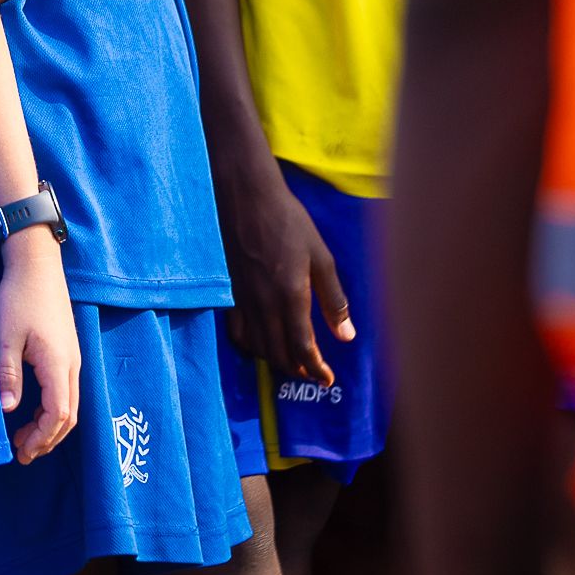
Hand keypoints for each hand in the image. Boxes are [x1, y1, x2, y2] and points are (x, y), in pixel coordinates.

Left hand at [0, 231, 80, 463]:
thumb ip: (7, 373)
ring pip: (69, 404)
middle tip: (23, 453)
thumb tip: (7, 410)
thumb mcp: (5, 336)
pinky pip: (65, 390)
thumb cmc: (19, 297)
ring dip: (50, 425)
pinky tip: (32, 410)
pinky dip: (52, 408)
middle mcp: (71, 365)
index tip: (21, 450)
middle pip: (69, 415)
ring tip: (25, 437)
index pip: (58, 414)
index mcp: (58, 364)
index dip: (41, 437)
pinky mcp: (66, 350)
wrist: (37, 264)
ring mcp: (72, 357)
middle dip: (47, 438)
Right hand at [221, 163, 354, 385]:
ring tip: (290, 360)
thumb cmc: (289, 221)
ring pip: (256, 346)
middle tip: (312, 372)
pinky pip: (236, 330)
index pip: (302, 348)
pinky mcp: (228, 290)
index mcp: (290, 296)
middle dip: (297, 369)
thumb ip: (333, 299)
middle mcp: (264, 303)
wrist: (245, 195)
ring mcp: (242, 298)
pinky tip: (261, 341)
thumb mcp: (321, 257)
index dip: (316, 369)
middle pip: (278, 353)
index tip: (328, 379)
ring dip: (275, 360)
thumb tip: (346, 336)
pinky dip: (250, 345)